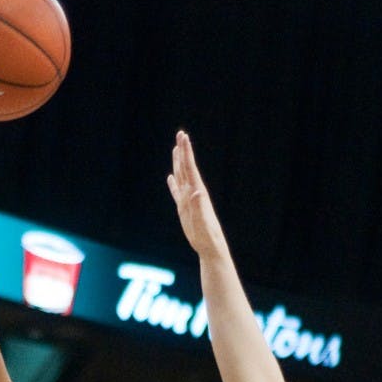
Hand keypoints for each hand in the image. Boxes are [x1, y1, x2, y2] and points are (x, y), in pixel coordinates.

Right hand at [167, 130, 228, 259]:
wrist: (210, 247)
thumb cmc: (208, 237)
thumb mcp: (202, 223)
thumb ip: (199, 207)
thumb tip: (196, 192)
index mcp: (197, 193)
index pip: (190, 168)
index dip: (186, 152)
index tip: (183, 137)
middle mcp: (193, 193)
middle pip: (186, 168)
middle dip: (183, 151)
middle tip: (181, 134)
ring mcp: (188, 200)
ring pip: (181, 177)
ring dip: (178, 162)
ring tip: (176, 149)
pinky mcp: (184, 209)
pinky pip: (176, 193)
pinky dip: (173, 184)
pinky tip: (171, 177)